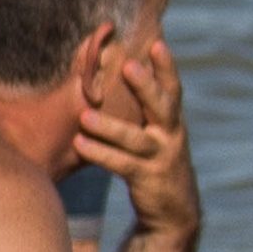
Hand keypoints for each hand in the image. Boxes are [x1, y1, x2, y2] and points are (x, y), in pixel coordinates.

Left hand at [74, 30, 196, 231]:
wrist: (173, 209)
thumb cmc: (154, 158)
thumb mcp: (155, 131)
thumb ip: (141, 106)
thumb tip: (121, 66)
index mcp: (171, 119)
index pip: (172, 88)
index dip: (167, 67)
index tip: (158, 42)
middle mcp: (171, 135)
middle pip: (161, 107)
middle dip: (146, 86)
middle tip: (128, 66)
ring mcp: (160, 158)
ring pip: (135, 139)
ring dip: (110, 127)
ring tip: (85, 116)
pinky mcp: (146, 179)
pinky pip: (121, 164)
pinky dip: (100, 154)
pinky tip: (79, 144)